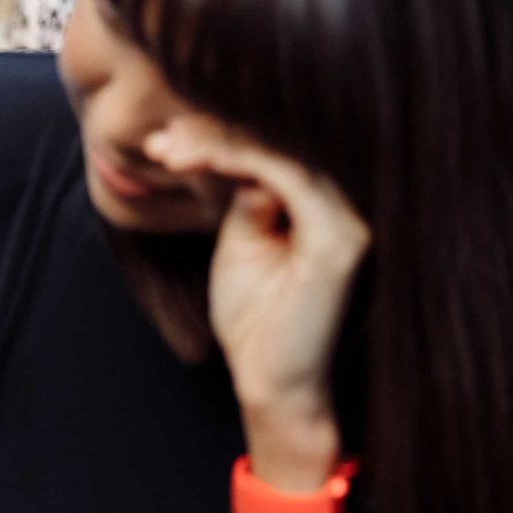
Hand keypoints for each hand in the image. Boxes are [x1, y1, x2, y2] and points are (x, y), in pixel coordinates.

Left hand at [142, 115, 366, 484]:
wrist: (271, 381)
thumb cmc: (256, 316)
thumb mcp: (241, 238)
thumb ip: (245, 191)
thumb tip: (230, 144)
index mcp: (327, 204)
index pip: (278, 145)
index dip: (222, 132)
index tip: (167, 138)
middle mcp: (348, 205)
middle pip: (283, 140)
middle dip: (215, 131)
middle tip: (162, 139)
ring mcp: (350, 219)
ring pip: (283, 150)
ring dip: (218, 141)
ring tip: (169, 149)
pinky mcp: (341, 239)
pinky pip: (287, 177)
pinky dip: (238, 159)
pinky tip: (196, 160)